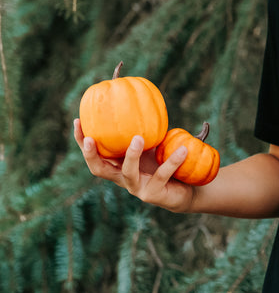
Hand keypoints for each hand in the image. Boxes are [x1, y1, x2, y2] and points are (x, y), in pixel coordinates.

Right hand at [74, 118, 195, 212]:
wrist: (187, 189)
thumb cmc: (167, 162)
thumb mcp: (155, 143)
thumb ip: (148, 128)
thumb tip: (146, 97)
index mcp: (118, 166)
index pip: (95, 154)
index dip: (81, 140)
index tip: (77, 120)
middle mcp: (123, 178)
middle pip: (99, 169)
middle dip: (91, 154)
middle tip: (90, 138)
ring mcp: (137, 188)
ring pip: (128, 172)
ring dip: (131, 154)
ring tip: (138, 137)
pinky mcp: (153, 194)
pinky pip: (162, 174)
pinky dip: (173, 161)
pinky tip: (183, 149)